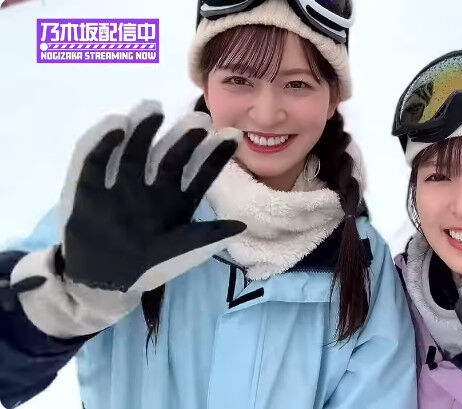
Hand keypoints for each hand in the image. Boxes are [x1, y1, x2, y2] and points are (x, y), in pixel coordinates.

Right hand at [11, 100, 245, 336]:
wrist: (104, 281)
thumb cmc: (150, 266)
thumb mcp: (183, 252)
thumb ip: (208, 237)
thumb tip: (243, 225)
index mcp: (180, 196)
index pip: (202, 171)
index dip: (216, 154)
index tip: (233, 135)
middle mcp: (155, 183)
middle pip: (171, 155)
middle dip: (184, 136)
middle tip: (199, 120)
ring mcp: (123, 181)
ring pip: (136, 148)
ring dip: (144, 129)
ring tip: (153, 108)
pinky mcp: (91, 184)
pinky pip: (97, 160)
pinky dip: (104, 142)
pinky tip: (116, 124)